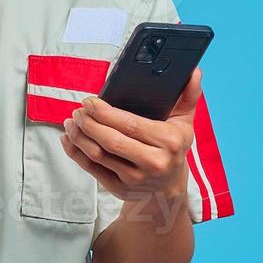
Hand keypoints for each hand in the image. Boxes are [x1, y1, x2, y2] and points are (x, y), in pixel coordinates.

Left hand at [59, 68, 201, 209]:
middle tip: (78, 111)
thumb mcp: (184, 122)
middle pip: (112, 140)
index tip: (90, 101)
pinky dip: (76, 154)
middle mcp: (154, 162)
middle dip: (89, 123)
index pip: (131, 124)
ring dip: (79, 137)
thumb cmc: (173, 149)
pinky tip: (68, 140)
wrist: (168, 189)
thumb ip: (189, 96)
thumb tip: (193, 72)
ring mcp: (136, 179)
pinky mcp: (120, 190)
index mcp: (169, 141)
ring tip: (72, 122)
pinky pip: (92, 170)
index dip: (105, 112)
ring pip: (99, 156)